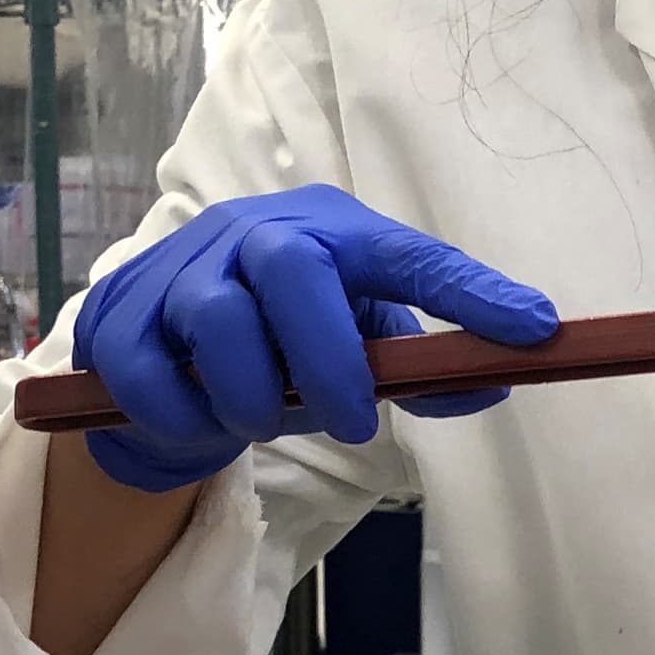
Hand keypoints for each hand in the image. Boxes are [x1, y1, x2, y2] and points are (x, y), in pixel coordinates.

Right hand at [71, 185, 558, 490]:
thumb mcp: (356, 342)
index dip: (472, 293)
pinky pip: (152, 377)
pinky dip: (186, 418)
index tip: (536, 330)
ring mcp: (180, 269)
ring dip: (253, 398)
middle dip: (328, 360)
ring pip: (220, 324)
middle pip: (292, 270)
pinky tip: (201, 422)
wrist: (161, 350)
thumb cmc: (282, 340)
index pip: (408, 254)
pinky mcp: (118, 319)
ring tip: (264, 422)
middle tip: (354, 421)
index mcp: (329, 233)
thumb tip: (489, 385)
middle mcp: (254, 232)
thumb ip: (418, 366)